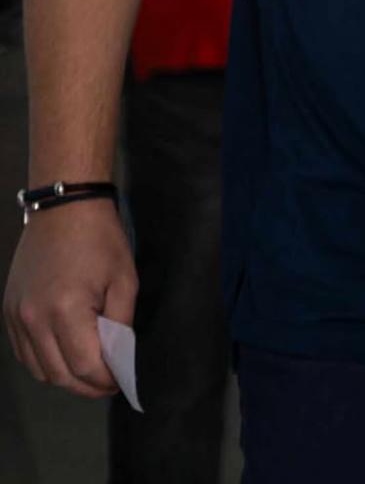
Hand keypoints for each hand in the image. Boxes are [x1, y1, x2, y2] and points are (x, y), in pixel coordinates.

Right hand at [3, 200, 135, 397]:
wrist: (64, 207)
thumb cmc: (101, 239)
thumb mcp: (124, 279)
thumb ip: (121, 324)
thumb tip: (118, 359)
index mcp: (66, 310)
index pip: (84, 366)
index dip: (104, 380)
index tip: (120, 380)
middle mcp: (34, 319)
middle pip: (58, 375)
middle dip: (85, 385)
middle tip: (106, 383)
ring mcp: (16, 317)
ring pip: (38, 369)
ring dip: (64, 376)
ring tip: (87, 371)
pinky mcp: (8, 311)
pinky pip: (24, 352)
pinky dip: (43, 361)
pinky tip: (63, 354)